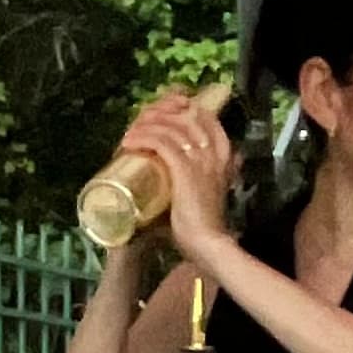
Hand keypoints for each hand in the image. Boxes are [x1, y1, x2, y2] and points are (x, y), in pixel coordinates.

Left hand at [119, 89, 236, 266]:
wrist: (208, 244)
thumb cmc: (204, 226)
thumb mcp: (207, 194)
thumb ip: (198, 180)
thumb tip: (173, 173)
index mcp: (224, 156)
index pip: (206, 117)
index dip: (183, 108)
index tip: (163, 112)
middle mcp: (214, 153)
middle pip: (187, 114)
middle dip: (161, 112)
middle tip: (140, 122)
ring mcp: (200, 160)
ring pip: (171, 126)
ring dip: (146, 125)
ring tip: (130, 134)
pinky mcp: (185, 170)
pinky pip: (161, 142)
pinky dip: (143, 138)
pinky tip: (129, 142)